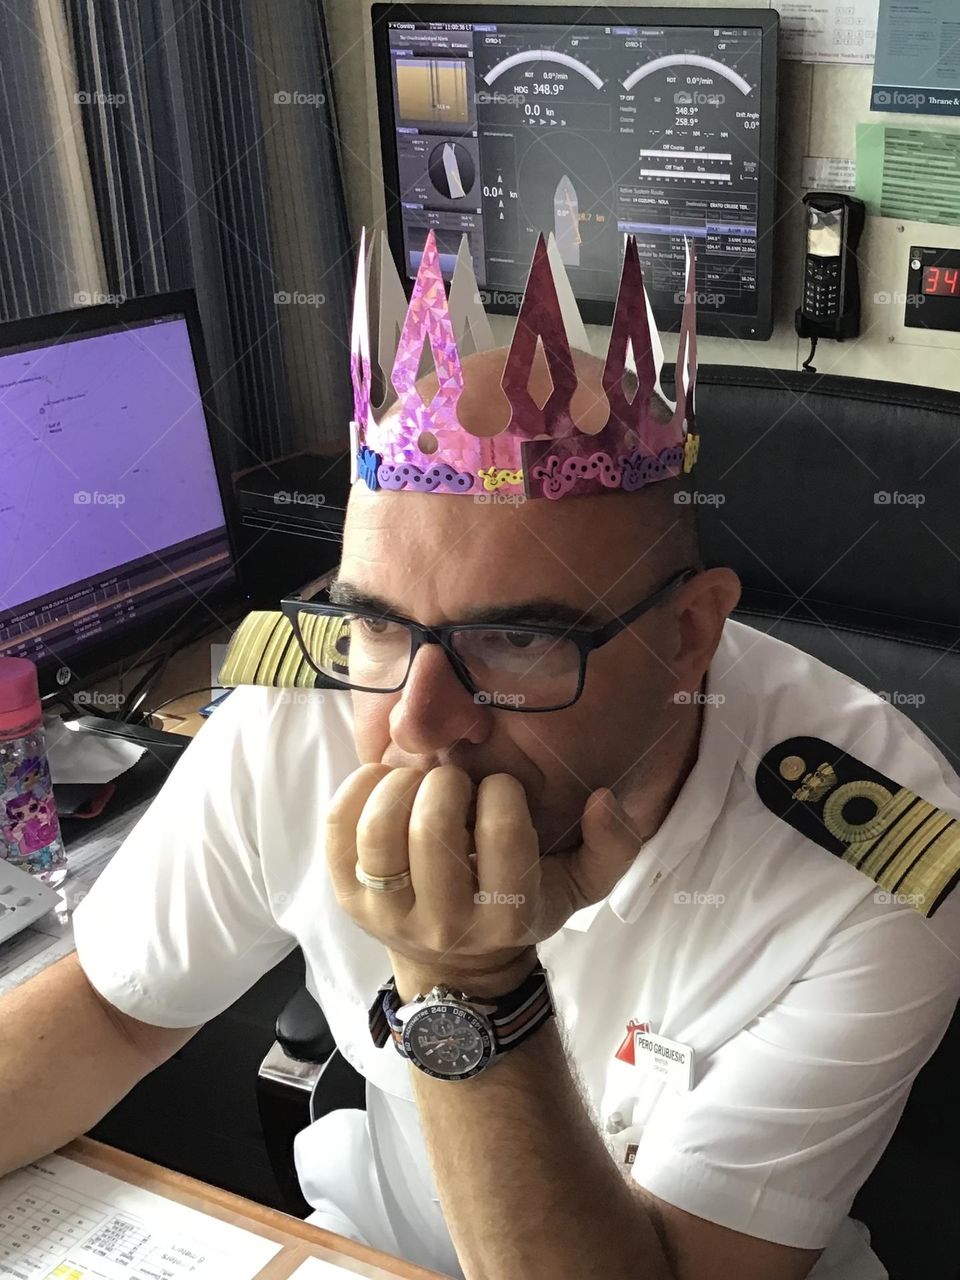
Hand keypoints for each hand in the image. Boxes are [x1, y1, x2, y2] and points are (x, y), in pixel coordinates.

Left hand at [325, 764, 643, 996]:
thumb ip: (612, 846)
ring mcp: (385, 913)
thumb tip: (603, 800)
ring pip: (378, 826)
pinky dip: (360, 786)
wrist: (456, 966)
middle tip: (456, 781)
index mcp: (505, 917)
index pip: (503, 833)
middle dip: (448, 781)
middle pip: (432, 826)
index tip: (500, 789)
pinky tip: (386, 781)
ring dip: (401, 782)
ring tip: (419, 781)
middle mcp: (442, 923)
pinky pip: (338, 827)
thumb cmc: (518, 908)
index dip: (501, 792)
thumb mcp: (579, 886)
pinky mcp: (346, 895)